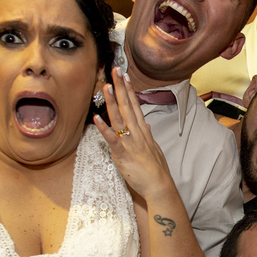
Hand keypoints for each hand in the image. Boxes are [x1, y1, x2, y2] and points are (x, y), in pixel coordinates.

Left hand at [95, 68, 174, 201]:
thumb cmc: (156, 171)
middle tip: (116, 70)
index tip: (125, 76)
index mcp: (143, 132)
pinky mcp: (123, 154)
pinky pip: (112, 140)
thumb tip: (145, 123)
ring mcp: (130, 143)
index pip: (135, 106)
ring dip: (112, 102)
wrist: (160, 186)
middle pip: (128, 106)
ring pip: (120, 119)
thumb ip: (147, 134)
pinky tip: (96, 118)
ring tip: (106, 86)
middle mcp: (137, 133)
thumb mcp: (154, 149)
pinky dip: (104, 129)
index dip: (129, 90)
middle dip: (121, 88)